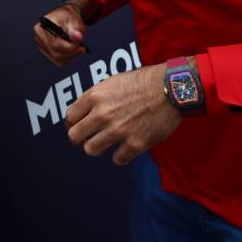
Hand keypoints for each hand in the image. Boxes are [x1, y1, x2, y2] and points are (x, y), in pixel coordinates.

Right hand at [33, 4, 86, 65]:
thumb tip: (77, 37)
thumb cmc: (69, 17)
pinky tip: (71, 51)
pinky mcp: (44, 51)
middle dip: (71, 52)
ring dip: (70, 56)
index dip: (69, 46)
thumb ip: (76, 28)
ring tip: (77, 48)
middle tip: (81, 48)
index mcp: (45, 23)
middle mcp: (39, 34)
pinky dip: (67, 58)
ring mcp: (40, 43)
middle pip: (55, 52)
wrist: (66, 18)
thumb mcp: (75, 19)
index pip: (55, 42)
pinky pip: (57, 61)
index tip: (79, 45)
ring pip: (56, 58)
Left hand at [65, 63, 181, 165]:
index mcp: (95, 96)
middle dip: (80, 138)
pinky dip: (121, 155)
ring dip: (98, 147)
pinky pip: (117, 159)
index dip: (73, 123)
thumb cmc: (144, 82)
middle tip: (88, 138)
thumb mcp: (112, 82)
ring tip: (107, 142)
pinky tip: (126, 147)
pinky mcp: (135, 144)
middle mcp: (103, 114)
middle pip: (75, 136)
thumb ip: (96, 98)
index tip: (79, 126)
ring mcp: (118, 130)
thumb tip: (83, 114)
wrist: (171, 88)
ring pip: (91, 150)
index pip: (70, 117)